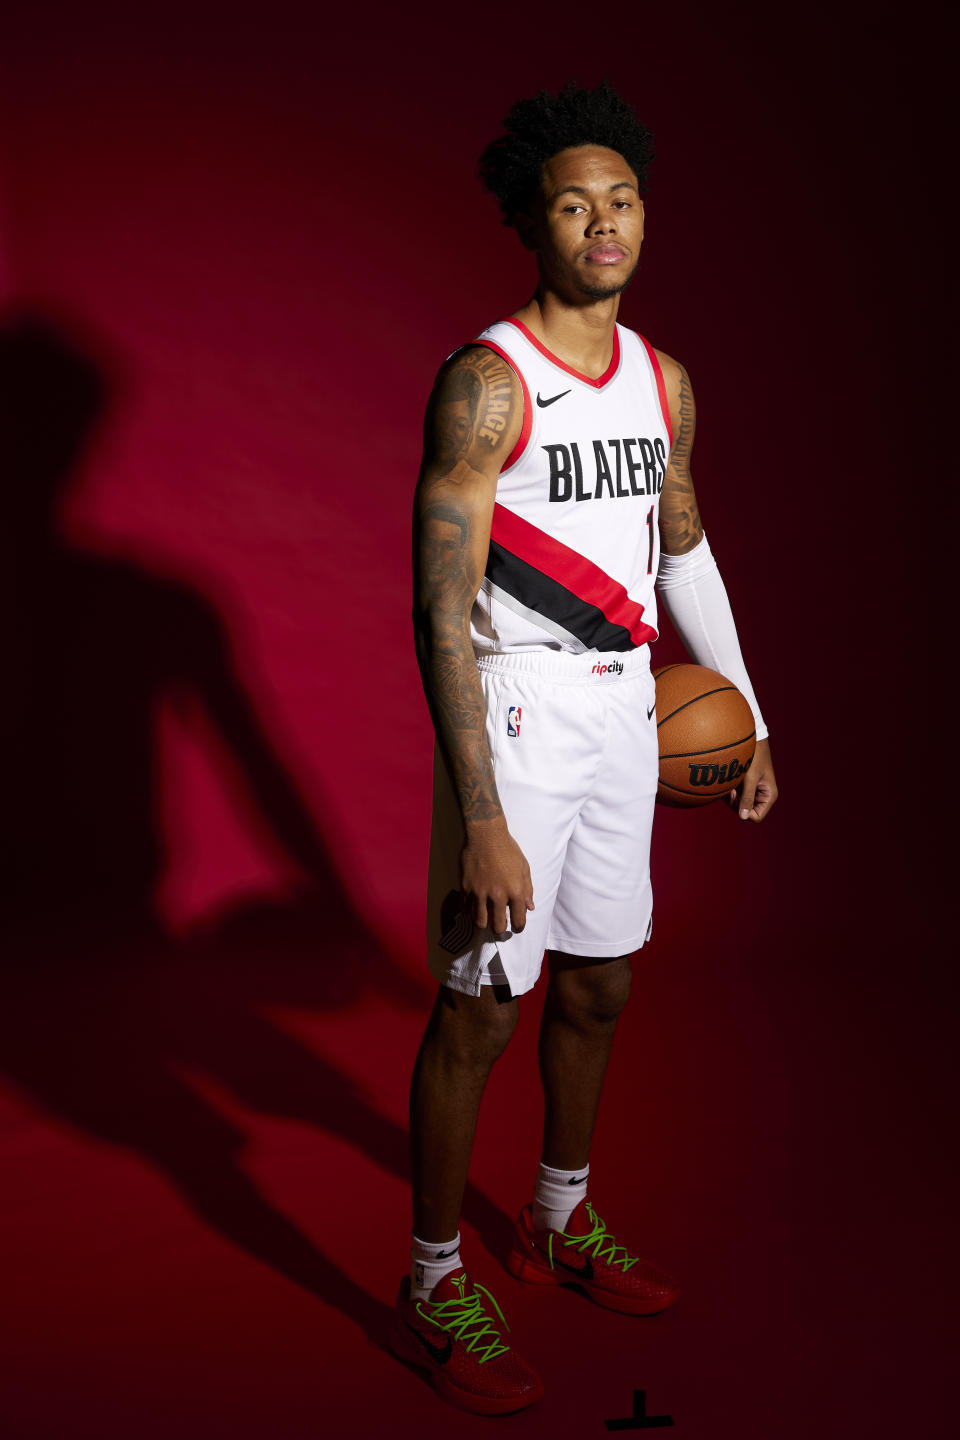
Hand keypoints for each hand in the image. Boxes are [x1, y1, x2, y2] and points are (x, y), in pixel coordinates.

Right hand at [460, 819, 534, 935]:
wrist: (486, 835)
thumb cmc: (508, 849)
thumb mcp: (524, 868)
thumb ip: (527, 889)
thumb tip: (530, 907)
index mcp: (515, 891)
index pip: (519, 920)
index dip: (519, 927)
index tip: (517, 928)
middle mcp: (497, 895)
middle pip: (497, 926)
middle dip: (500, 930)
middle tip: (500, 928)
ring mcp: (480, 892)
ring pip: (480, 921)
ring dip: (484, 924)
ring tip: (486, 920)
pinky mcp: (466, 888)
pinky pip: (466, 908)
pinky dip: (470, 911)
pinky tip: (473, 908)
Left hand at [728, 737, 777, 822]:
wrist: (752, 740)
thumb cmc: (755, 757)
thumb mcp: (750, 778)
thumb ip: (747, 798)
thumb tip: (743, 817)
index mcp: (769, 795)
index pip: (756, 816)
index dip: (745, 812)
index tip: (737, 797)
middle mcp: (762, 796)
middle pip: (745, 812)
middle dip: (736, 804)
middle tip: (731, 789)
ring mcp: (752, 791)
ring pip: (738, 805)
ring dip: (731, 798)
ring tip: (729, 784)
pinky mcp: (744, 786)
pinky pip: (735, 796)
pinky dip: (729, 792)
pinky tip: (727, 783)